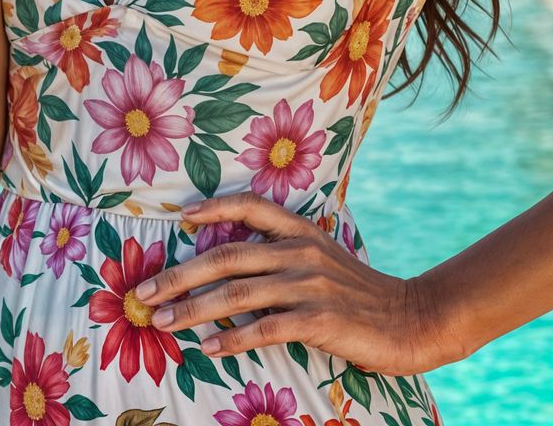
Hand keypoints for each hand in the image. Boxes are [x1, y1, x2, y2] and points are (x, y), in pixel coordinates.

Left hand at [134, 191, 441, 374]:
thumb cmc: (359, 294)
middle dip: (178, 274)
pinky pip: (263, 328)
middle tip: (142, 291)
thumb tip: (232, 269)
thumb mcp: (322, 261)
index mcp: (301, 231)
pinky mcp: (318, 320)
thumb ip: (283, 257)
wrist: (410, 319)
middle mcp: (300, 251)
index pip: (250, 206)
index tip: (180, 218)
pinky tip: (210, 347)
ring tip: (161, 320)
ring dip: (192, 308)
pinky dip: (232, 338)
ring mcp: (308, 284)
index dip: (213, 207)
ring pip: (236, 293)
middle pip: (226, 256)